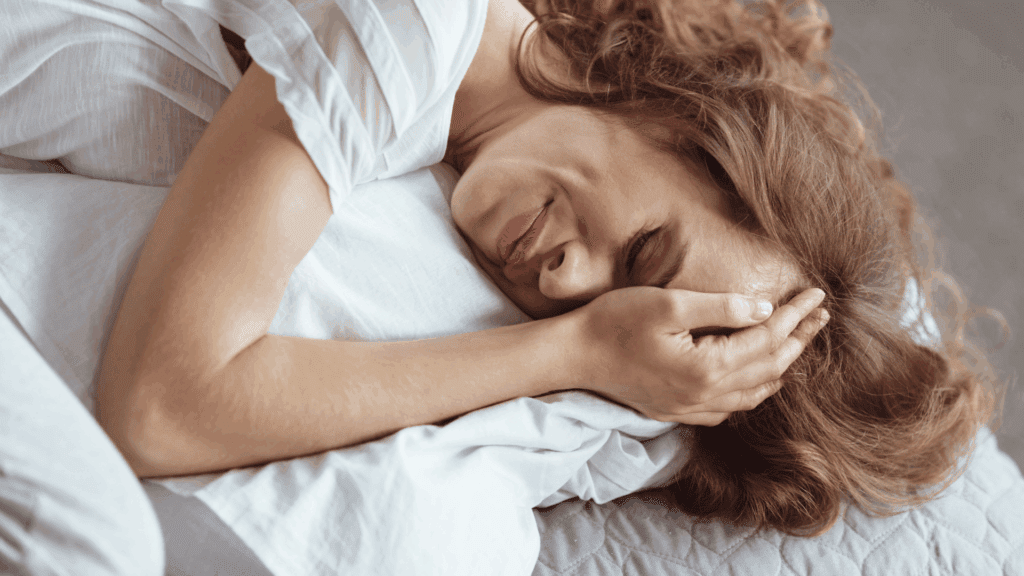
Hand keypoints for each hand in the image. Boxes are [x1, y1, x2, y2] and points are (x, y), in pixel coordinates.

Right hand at [566, 287, 828, 425]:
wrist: (574, 356)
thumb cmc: (615, 322)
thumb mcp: (668, 304)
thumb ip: (720, 308)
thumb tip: (764, 309)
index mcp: (709, 367)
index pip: (768, 339)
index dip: (796, 316)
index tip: (817, 295)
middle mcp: (707, 395)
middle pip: (770, 368)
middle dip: (799, 340)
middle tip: (820, 315)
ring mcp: (693, 408)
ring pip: (755, 392)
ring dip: (781, 366)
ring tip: (797, 341)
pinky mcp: (679, 411)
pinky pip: (731, 406)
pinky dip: (754, 388)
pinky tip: (756, 374)